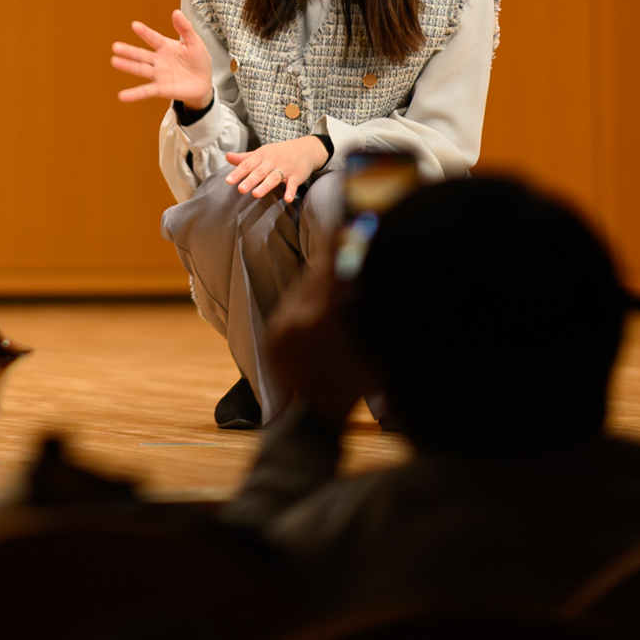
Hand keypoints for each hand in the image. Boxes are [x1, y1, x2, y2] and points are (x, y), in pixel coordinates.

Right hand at [110, 11, 213, 110]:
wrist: (204, 83)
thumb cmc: (198, 61)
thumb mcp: (195, 42)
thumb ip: (185, 29)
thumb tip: (176, 12)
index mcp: (166, 47)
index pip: (153, 38)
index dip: (145, 32)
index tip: (135, 25)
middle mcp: (158, 60)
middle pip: (141, 54)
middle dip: (129, 51)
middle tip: (116, 47)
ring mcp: (158, 75)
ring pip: (140, 70)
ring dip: (128, 66)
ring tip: (115, 62)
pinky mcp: (161, 89)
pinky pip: (146, 91)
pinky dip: (134, 94)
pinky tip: (123, 96)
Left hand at [223, 135, 329, 202]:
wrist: (305, 149)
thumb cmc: (278, 153)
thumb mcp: (261, 153)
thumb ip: (244, 158)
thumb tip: (227, 156)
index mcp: (261, 155)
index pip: (248, 164)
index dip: (238, 172)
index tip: (228, 180)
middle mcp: (272, 161)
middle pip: (259, 172)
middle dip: (250, 180)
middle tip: (240, 189)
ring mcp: (285, 168)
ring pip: (273, 177)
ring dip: (265, 186)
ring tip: (256, 194)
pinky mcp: (296, 176)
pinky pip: (293, 184)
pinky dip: (290, 191)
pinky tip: (287, 199)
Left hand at [265, 257, 373, 424]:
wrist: (317, 414)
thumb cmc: (354, 383)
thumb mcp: (368, 343)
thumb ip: (364, 306)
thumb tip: (366, 272)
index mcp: (323, 319)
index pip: (330, 270)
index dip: (337, 244)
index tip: (343, 225)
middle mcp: (296, 318)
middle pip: (314, 277)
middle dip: (329, 263)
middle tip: (342, 245)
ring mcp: (280, 326)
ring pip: (300, 291)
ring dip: (317, 285)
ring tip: (333, 286)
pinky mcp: (271, 335)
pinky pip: (289, 309)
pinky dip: (304, 304)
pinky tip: (318, 310)